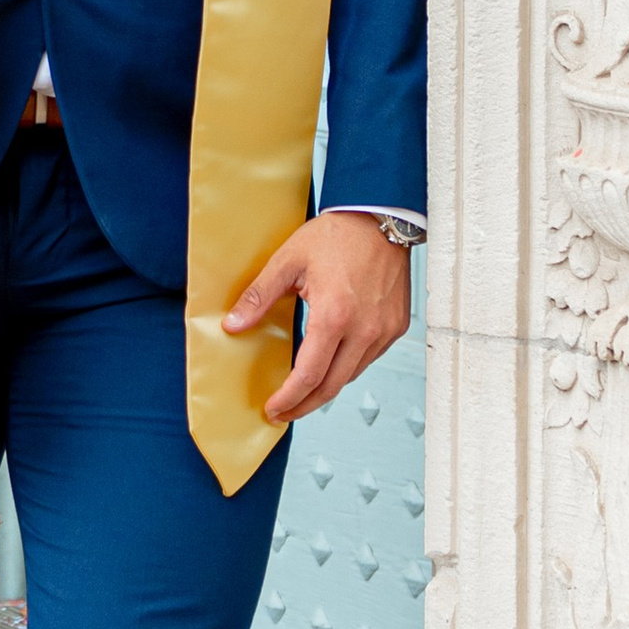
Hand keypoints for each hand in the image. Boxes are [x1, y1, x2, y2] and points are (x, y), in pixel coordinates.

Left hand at [223, 211, 409, 424]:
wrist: (380, 217)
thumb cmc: (336, 235)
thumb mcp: (288, 261)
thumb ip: (259, 297)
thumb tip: (232, 325)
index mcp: (335, 317)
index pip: (308, 376)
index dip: (288, 399)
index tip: (273, 408)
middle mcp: (364, 330)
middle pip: (332, 386)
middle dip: (305, 405)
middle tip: (284, 412)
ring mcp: (384, 331)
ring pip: (352, 375)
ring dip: (326, 389)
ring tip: (303, 393)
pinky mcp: (396, 326)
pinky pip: (369, 359)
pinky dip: (348, 368)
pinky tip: (330, 366)